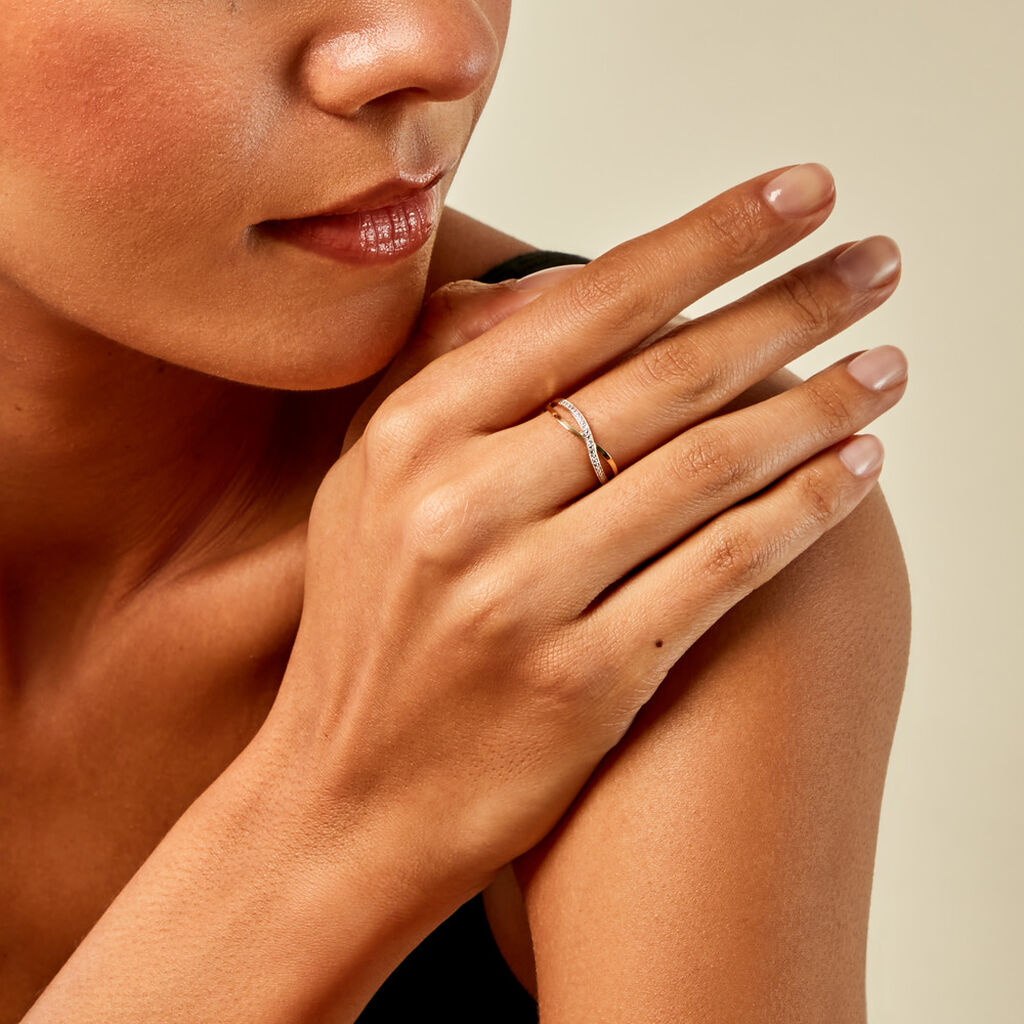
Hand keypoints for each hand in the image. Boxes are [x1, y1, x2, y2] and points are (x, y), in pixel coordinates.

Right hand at [265, 163, 905, 901]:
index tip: (796, 195)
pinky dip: (802, 511)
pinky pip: (721, 570)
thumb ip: (448, 378)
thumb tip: (558, 287)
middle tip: (874, 263)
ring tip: (887, 364)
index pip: (588, 305)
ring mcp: (523, 598)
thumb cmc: (371, 639)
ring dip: (818, 406)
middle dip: (790, 305)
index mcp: (412, 437)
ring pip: (708, 469)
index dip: (707, 239)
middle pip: (667, 376)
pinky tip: (857, 469)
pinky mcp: (582, 683)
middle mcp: (463, 505)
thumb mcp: (369, 488)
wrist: (345, 801)